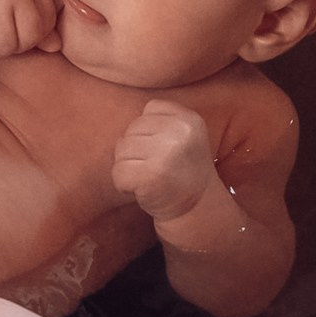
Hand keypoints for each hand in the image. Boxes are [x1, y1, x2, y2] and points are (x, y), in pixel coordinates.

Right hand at [0, 0, 62, 56]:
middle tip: (1, 21)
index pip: (55, 16)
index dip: (35, 24)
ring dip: (9, 43)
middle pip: (43, 29)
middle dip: (22, 36)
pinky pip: (5, 47)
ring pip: (28, 40)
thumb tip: (57, 45)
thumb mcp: (24, 11)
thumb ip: (46, 26)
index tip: (14, 12)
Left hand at [111, 99, 217, 224]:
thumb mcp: (184, 135)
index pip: (150, 109)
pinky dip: (123, 184)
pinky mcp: (150, 176)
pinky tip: (141, 188)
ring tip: (149, 176)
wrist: (197, 207)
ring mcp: (165, 154)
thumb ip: (161, 121)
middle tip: (156, 166)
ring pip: (122, 150)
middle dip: (136, 149)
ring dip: (128, 166)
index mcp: (189, 119)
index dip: (149, 130)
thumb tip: (125, 126)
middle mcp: (179, 133)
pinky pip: (118, 172)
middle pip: (133, 129)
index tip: (164, 148)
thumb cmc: (182, 169)